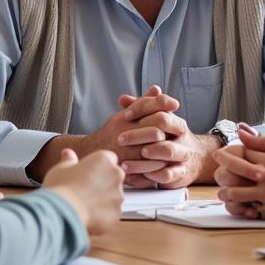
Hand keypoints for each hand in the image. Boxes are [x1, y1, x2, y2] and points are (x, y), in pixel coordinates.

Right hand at [26, 86, 179, 182]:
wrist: (87, 155)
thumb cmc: (110, 133)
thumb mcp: (124, 115)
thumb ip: (142, 103)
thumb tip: (157, 89)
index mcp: (122, 120)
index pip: (146, 108)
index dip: (162, 104)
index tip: (174, 104)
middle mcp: (122, 136)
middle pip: (154, 132)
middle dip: (167, 131)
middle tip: (177, 132)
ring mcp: (122, 156)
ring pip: (152, 155)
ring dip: (165, 154)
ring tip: (173, 153)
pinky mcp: (122, 174)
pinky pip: (145, 175)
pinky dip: (155, 172)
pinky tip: (162, 169)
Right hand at [43, 148, 123, 235]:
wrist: (63, 212)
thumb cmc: (61, 187)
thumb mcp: (61, 168)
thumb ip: (69, 160)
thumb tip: (68, 153)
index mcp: (104, 159)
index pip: (109, 158)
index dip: (98, 167)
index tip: (87, 173)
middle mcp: (116, 175)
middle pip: (114, 177)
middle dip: (104, 183)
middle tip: (85, 190)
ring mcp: (118, 195)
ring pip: (114, 197)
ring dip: (105, 200)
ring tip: (85, 205)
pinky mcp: (117, 214)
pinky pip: (112, 214)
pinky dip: (104, 216)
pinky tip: (88, 216)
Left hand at [117, 86, 217, 187]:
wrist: (198, 159)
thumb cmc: (172, 139)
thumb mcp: (160, 122)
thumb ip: (142, 110)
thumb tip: (123, 99)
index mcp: (176, 122)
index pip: (160, 111)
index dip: (142, 111)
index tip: (125, 115)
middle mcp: (181, 137)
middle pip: (162, 131)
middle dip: (139, 134)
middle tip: (120, 138)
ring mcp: (182, 155)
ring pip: (168, 151)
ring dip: (147, 153)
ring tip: (128, 159)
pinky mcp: (181, 173)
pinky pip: (168, 174)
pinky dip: (154, 174)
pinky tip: (140, 174)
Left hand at [212, 123, 264, 221]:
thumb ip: (264, 141)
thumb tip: (241, 131)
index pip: (239, 154)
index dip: (228, 154)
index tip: (221, 154)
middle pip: (232, 174)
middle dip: (221, 171)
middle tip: (218, 172)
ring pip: (235, 195)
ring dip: (226, 193)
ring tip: (225, 191)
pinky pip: (248, 212)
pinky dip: (241, 209)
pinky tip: (240, 205)